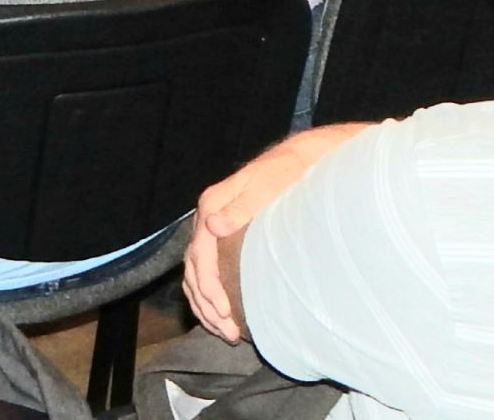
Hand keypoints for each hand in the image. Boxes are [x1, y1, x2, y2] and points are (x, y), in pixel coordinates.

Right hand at [180, 124, 369, 339]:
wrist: (299, 161)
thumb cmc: (287, 174)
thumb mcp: (268, 186)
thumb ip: (241, 206)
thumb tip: (213, 226)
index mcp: (212, 204)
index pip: (200, 255)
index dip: (209, 287)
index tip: (224, 311)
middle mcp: (207, 217)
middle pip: (194, 269)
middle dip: (207, 304)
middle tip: (228, 331)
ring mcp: (212, 228)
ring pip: (195, 274)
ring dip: (205, 305)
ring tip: (223, 331)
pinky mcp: (222, 238)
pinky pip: (205, 271)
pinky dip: (208, 295)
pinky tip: (221, 314)